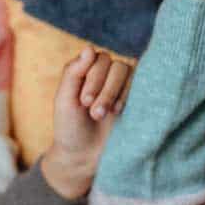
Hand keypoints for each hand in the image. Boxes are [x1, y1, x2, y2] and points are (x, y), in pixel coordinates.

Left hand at [42, 47, 131, 199]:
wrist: (83, 156)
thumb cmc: (70, 128)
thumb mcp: (64, 100)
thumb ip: (73, 73)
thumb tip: (90, 47)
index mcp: (84, 71)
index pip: (96, 58)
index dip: (93, 77)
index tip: (83, 102)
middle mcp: (103, 75)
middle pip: (114, 64)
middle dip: (103, 88)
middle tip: (93, 112)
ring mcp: (120, 86)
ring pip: (127, 72)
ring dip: (114, 92)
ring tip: (101, 115)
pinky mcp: (134, 98)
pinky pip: (140, 84)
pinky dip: (128, 94)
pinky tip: (118, 111)